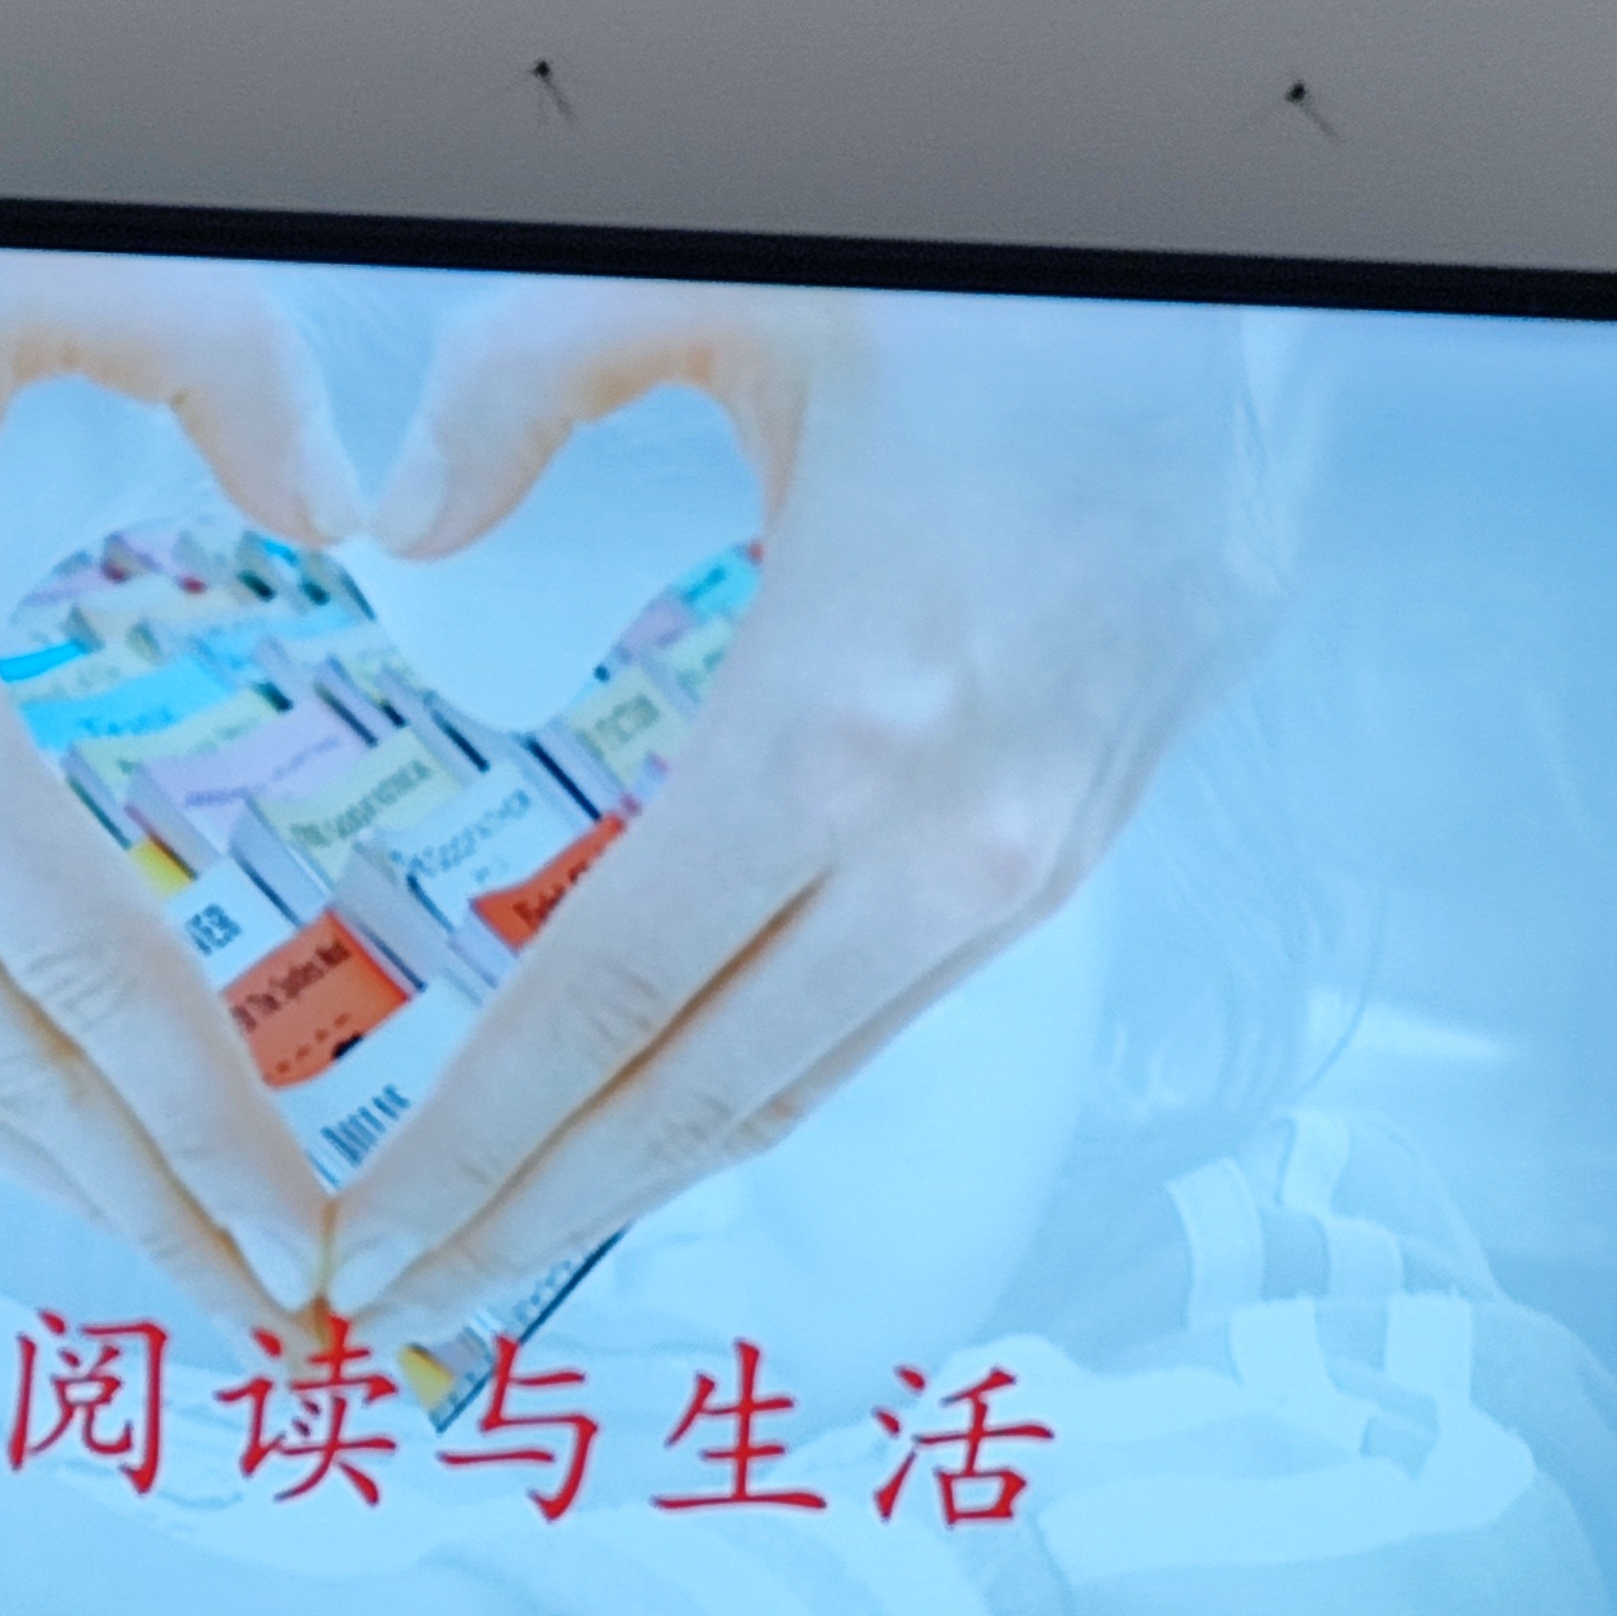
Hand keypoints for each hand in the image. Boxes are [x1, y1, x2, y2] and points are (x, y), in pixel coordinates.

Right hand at [0, 239, 369, 1327]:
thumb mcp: (46, 277)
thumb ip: (234, 375)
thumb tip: (350, 515)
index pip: (85, 975)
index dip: (210, 1128)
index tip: (310, 1234)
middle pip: (4, 1066)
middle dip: (156, 1211)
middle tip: (287, 1315)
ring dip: (57, 1182)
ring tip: (194, 1263)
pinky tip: (56, 1140)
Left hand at [321, 285, 1284, 1333]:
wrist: (1259, 313)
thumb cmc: (992, 294)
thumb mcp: (723, 290)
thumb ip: (519, 387)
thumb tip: (392, 527)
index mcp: (841, 719)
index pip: (604, 998)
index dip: (470, 1147)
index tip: (357, 1250)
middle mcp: (949, 838)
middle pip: (699, 1098)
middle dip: (530, 1228)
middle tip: (394, 1325)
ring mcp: (1035, 862)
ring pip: (805, 1079)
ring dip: (644, 1183)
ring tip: (504, 1253)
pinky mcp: (1079, 852)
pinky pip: (885, 1010)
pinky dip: (756, 1083)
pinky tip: (661, 1110)